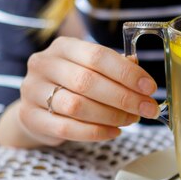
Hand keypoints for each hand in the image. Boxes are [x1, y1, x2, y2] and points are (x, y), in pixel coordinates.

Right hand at [16, 36, 159, 146]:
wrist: (38, 106)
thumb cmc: (72, 84)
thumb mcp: (91, 68)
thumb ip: (115, 68)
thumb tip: (140, 73)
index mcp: (63, 46)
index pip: (97, 56)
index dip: (126, 73)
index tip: (150, 87)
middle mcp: (43, 64)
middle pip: (87, 81)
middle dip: (123, 97)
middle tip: (147, 109)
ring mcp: (32, 91)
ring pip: (76, 106)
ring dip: (111, 116)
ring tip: (131, 120)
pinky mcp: (31, 117)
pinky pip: (66, 128)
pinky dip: (95, 132)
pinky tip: (114, 132)